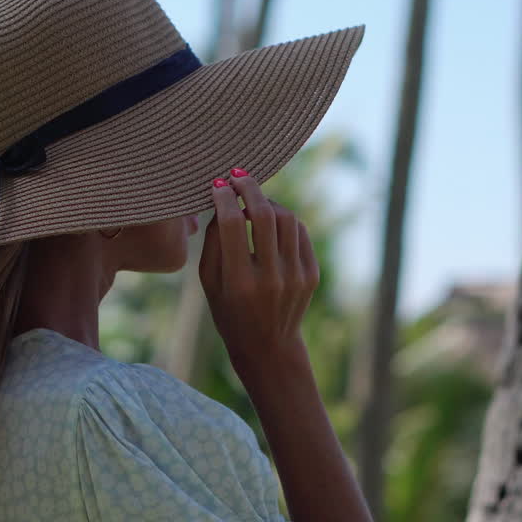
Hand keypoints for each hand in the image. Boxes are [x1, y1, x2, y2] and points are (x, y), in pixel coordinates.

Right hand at [198, 169, 318, 369]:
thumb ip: (213, 242)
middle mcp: (270, 278)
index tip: (218, 185)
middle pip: (264, 216)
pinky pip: (299, 233)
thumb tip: (222, 201)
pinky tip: (271, 220)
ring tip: (254, 201)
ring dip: (268, 202)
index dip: (225, 198)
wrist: (267, 345)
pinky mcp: (311, 275)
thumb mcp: (209, 281)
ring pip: (286, 219)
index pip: (233, 225)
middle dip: (249, 188)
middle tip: (238, 175)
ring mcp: (295, 276)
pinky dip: (284, 219)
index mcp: (239, 282)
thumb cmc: (228, 310)